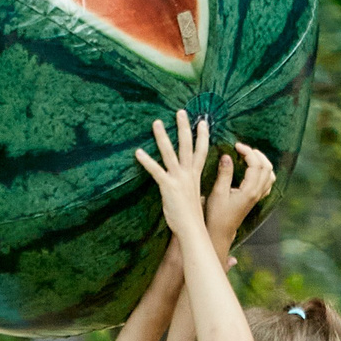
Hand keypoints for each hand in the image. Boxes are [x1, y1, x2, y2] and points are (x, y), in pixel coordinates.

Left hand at [133, 111, 216, 237]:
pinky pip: (155, 170)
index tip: (203, 122)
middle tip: (181, 112)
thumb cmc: (192, 218)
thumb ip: (192, 189)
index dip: (202, 136)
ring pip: (170, 152)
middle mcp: (188, 174)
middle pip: (187, 145)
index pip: (201, 151)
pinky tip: (138, 151)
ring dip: (163, 136)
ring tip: (156, 122)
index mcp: (196, 176)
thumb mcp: (195, 198)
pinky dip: (146, 160)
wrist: (192, 229)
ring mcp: (178, 179)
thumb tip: (191, 189)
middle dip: (184, 127)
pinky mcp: (167, 186)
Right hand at [205, 143, 275, 249]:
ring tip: (250, 156)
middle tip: (243, 149)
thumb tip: (227, 155)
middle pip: (267, 167)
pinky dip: (264, 173)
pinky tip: (254, 170)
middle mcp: (257, 193)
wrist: (220, 232)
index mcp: (249, 191)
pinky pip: (267, 183)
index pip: (256, 165)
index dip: (247, 152)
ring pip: (270, 175)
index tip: (236, 146)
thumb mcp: (218, 193)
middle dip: (256, 154)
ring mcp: (258, 197)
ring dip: (262, 162)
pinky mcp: (255, 200)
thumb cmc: (216, 215)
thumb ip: (224, 173)